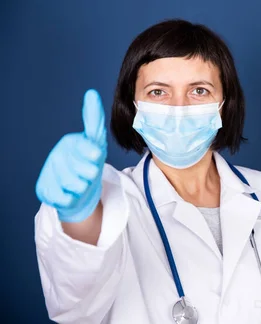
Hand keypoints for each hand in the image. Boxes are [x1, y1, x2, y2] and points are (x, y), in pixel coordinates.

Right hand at [35, 89, 107, 221]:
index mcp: (71, 143)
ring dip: (83, 187)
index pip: (83, 146)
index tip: (97, 154)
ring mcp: (50, 174)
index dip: (90, 151)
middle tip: (90, 173)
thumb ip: (93, 119)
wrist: (77, 189)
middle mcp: (58, 157)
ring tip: (81, 182)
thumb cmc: (89, 161)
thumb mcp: (95, 140)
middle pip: (85, 170)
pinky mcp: (45, 190)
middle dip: (91, 174)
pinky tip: (70, 193)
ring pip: (77, 186)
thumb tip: (91, 93)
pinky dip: (71, 199)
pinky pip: (65, 199)